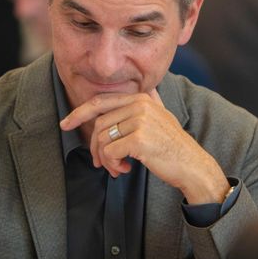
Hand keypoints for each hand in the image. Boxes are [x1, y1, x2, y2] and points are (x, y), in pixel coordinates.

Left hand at [60, 91, 228, 204]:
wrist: (192, 166)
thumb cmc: (172, 146)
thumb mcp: (161, 117)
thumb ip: (147, 103)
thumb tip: (144, 88)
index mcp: (141, 98)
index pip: (100, 101)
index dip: (79, 113)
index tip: (65, 124)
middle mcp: (140, 105)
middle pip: (99, 124)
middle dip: (95, 147)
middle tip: (100, 164)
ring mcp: (140, 120)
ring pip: (102, 139)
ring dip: (105, 160)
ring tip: (116, 168)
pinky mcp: (139, 139)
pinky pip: (110, 153)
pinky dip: (112, 165)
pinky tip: (125, 170)